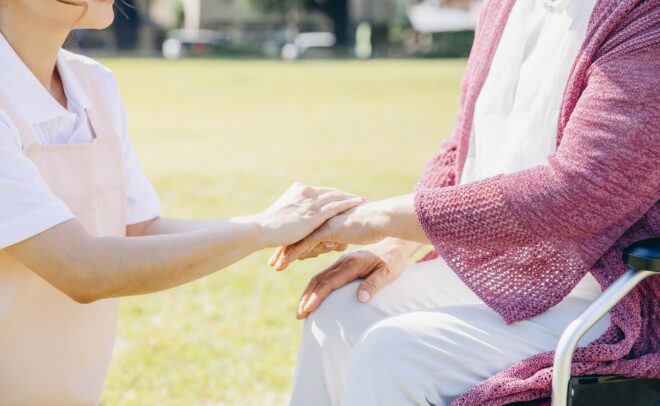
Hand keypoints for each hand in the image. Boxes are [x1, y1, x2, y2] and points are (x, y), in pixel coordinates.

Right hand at [255, 183, 363, 247]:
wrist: (262, 229)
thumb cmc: (269, 227)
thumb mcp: (283, 216)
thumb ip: (293, 214)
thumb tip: (298, 221)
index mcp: (299, 190)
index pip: (322, 192)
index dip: (335, 195)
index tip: (346, 197)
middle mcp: (306, 192)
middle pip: (332, 193)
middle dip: (346, 196)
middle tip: (361, 199)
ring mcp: (311, 202)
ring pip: (336, 197)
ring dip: (352, 199)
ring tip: (365, 201)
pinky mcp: (314, 213)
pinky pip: (336, 206)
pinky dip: (349, 204)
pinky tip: (359, 204)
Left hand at [271, 200, 388, 269]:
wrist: (381, 219)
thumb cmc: (372, 226)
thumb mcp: (350, 233)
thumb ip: (339, 237)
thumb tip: (334, 242)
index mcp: (326, 219)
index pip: (304, 231)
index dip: (293, 242)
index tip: (282, 254)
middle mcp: (321, 220)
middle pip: (297, 235)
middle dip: (283, 249)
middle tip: (272, 262)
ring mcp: (323, 224)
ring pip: (298, 239)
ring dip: (284, 254)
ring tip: (275, 266)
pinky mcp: (326, 229)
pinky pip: (305, 243)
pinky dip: (293, 253)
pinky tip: (284, 263)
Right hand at [294, 238, 420, 318]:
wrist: (395, 243)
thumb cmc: (393, 260)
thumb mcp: (388, 272)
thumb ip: (374, 284)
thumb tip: (360, 299)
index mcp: (352, 264)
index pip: (329, 282)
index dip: (317, 296)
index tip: (308, 309)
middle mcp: (343, 261)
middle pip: (319, 280)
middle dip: (307, 297)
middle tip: (299, 315)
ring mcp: (341, 262)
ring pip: (319, 277)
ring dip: (308, 293)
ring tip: (302, 310)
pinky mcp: (342, 264)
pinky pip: (324, 275)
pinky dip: (314, 287)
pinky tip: (312, 297)